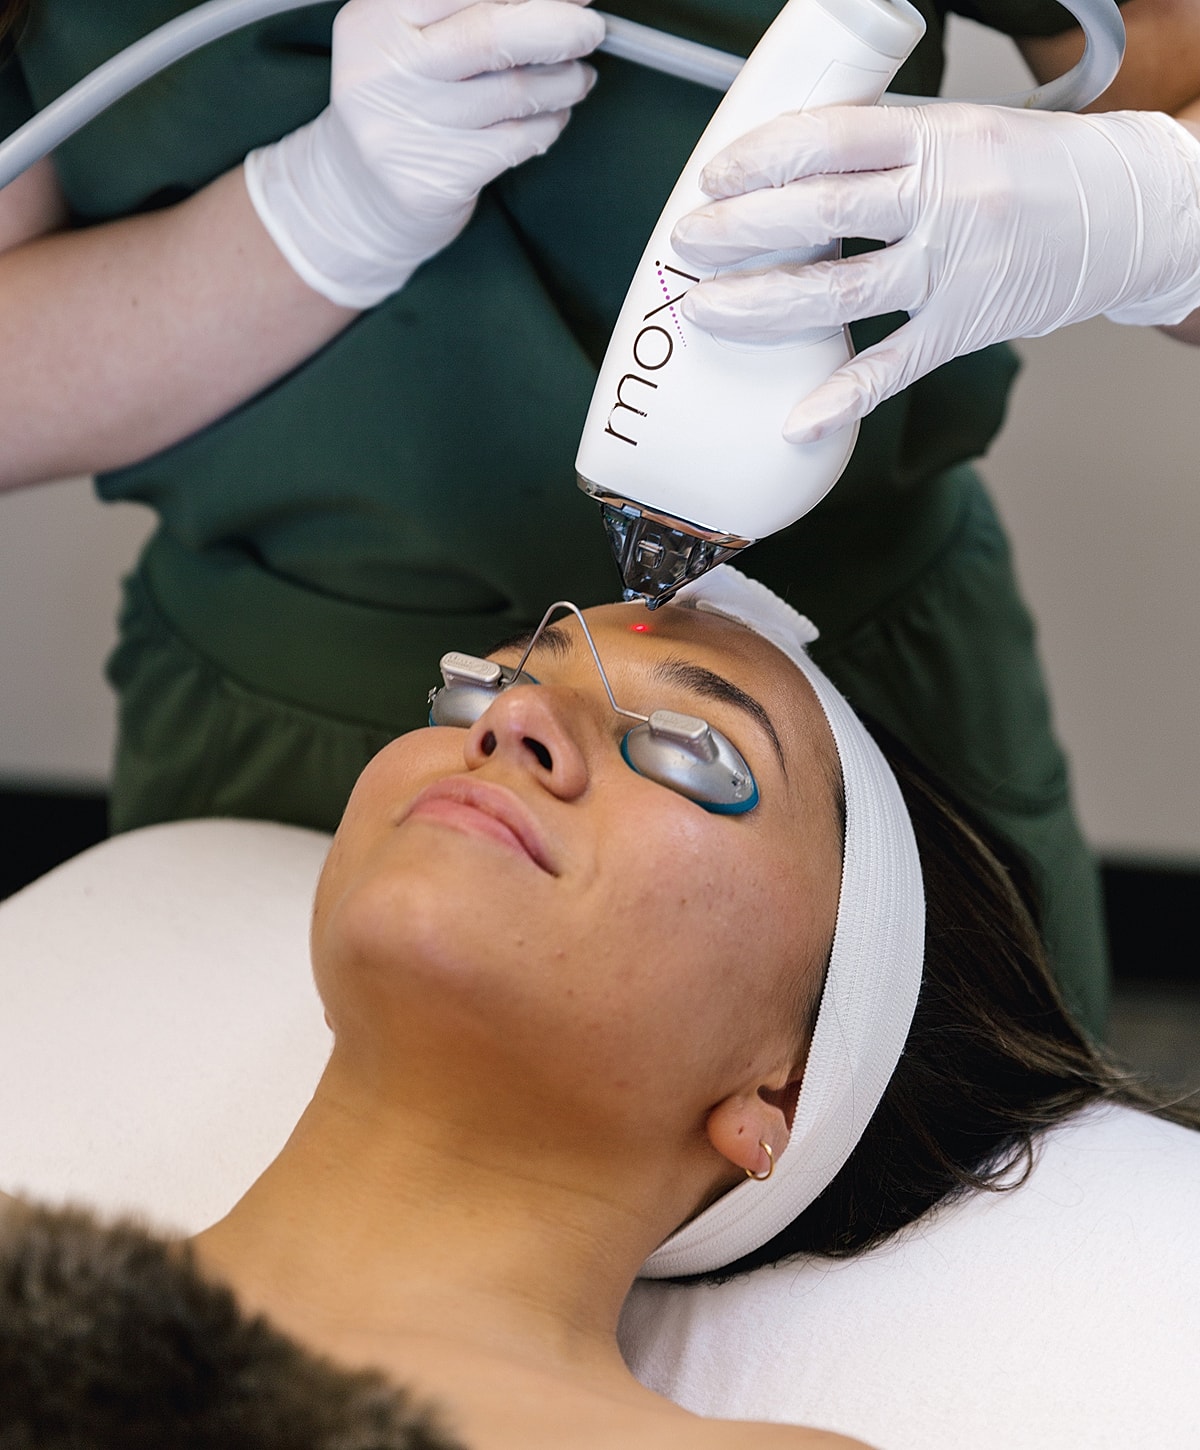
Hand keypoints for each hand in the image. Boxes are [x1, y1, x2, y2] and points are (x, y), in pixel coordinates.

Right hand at [245, 0, 602, 307]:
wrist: (357, 195)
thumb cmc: (401, 101)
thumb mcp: (410, 37)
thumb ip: (468, 11)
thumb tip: (561, 0)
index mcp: (376, 17)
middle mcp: (383, 69)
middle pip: (491, 34)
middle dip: (558, 28)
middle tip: (591, 30)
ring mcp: (405, 129)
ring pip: (513, 92)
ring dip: (564, 81)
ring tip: (575, 78)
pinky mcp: (432, 180)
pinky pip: (517, 141)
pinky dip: (549, 124)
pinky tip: (549, 117)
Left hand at [670, 103, 1199, 440]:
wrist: (1128, 214)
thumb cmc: (1034, 167)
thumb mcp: (962, 128)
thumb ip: (884, 144)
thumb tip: (790, 163)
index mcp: (936, 135)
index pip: (830, 138)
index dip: (762, 159)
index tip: (714, 179)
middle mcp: (942, 199)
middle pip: (818, 215)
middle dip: (740, 232)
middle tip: (690, 244)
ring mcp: (953, 268)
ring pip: (838, 293)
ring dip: (761, 307)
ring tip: (706, 311)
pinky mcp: (964, 325)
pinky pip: (893, 368)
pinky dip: (842, 399)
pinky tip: (795, 422)